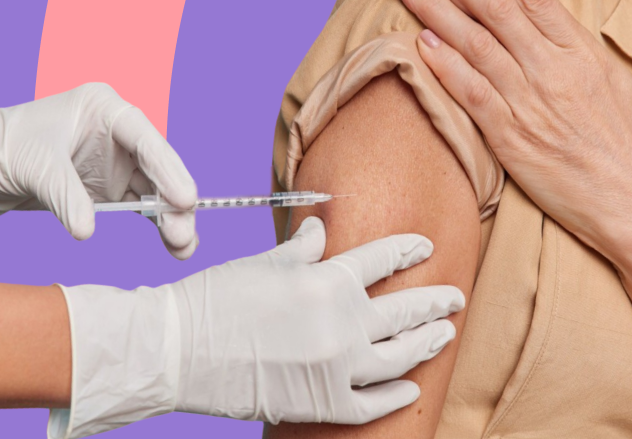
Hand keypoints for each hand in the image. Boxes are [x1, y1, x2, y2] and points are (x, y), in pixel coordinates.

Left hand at [0, 82, 199, 257]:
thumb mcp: (32, 167)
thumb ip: (65, 196)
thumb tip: (89, 230)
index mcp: (102, 109)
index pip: (145, 138)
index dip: (169, 169)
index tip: (185, 198)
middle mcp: (114, 135)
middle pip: (157, 168)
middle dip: (173, 200)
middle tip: (184, 229)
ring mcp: (111, 163)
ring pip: (153, 192)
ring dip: (169, 219)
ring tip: (183, 246)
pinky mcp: (103, 190)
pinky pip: (138, 209)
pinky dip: (153, 226)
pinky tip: (171, 245)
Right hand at [51, 217, 464, 437]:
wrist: (175, 351)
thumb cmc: (214, 300)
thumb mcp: (263, 263)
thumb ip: (301, 249)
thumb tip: (321, 228)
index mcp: (328, 281)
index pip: (385, 258)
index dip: (410, 250)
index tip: (427, 248)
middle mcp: (342, 324)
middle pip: (406, 310)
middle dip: (436, 302)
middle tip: (456, 298)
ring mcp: (336, 368)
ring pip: (400, 358)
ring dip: (427, 344)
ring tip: (443, 335)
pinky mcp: (322, 404)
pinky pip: (372, 404)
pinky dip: (396, 396)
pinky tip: (411, 387)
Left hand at [393, 0, 631, 264]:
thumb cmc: (630, 148)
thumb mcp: (616, 83)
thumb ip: (578, 52)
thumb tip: (550, 26)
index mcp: (583, 52)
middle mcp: (555, 70)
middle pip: (494, 7)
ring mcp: (532, 104)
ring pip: (475, 43)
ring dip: (435, 8)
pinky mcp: (513, 140)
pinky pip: (472, 94)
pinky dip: (445, 64)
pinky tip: (420, 41)